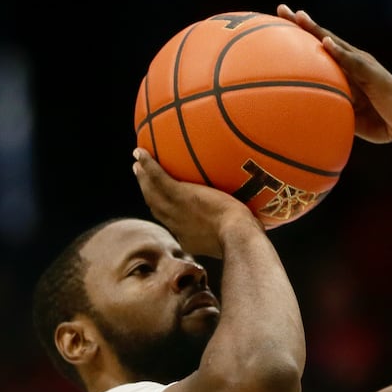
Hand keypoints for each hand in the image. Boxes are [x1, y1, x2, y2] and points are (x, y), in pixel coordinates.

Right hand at [132, 148, 261, 254]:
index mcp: (189, 237)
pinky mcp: (179, 196)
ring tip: (138, 163)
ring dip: (143, 177)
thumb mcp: (237, 236)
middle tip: (141, 175)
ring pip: (152, 192)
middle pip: (156, 206)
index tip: (162, 200)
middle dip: (148, 191)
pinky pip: (158, 178)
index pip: (172, 222)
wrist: (237, 237)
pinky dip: (147, 165)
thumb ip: (237, 227)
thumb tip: (253, 220)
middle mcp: (177, 225)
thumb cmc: (246, 238)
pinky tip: (141, 152)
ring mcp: (176, 210)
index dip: (164, 210)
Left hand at [277, 4, 391, 145]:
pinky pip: (353, 62)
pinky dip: (339, 52)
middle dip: (302, 23)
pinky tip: (325, 42)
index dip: (302, 35)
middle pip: (324, 37)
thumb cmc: (380, 122)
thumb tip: (307, 115)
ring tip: (299, 17)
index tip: (279, 23)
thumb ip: (332, 108)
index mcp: (347, 70)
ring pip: (336, 43)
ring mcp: (364, 65)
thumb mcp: (349, 114)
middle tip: (281, 8)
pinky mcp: (373, 74)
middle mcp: (354, 61)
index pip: (321, 48)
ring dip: (317, 30)